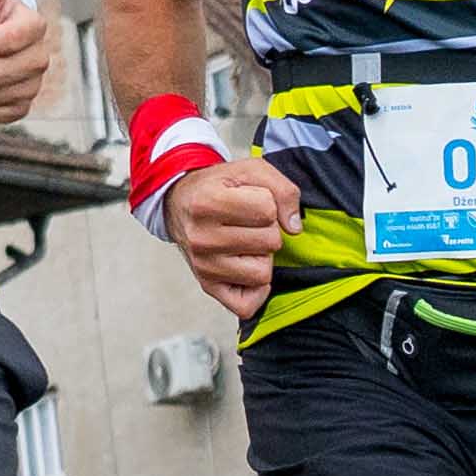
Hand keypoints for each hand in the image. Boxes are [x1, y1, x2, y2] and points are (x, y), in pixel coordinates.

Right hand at [164, 155, 285, 321]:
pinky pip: (247, 305)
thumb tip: (294, 228)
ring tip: (245, 242)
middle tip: (247, 222)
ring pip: (262, 273)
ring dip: (262, 257)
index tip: (251, 201)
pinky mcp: (208, 286)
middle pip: (269, 242)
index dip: (268, 203)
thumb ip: (282, 190)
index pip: (267, 210)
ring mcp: (203, 266)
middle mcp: (201, 237)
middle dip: (267, 230)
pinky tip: (247, 267)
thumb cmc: (219, 187)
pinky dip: (255, 289)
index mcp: (208, 202)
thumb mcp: (251, 171)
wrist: (181, 202)